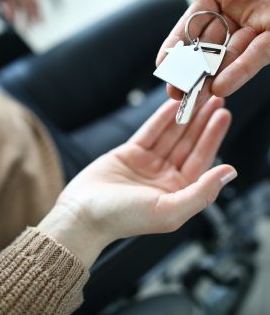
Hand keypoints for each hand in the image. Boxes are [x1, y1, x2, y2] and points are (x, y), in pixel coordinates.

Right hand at [38, 97, 236, 267]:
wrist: (83, 214)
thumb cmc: (124, 219)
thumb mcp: (169, 211)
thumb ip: (202, 193)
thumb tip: (230, 172)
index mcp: (179, 191)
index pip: (201, 159)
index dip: (213, 135)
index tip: (223, 114)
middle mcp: (166, 176)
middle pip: (188, 143)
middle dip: (202, 120)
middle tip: (214, 96)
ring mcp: (149, 163)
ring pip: (171, 134)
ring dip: (184, 115)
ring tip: (197, 95)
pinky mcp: (131, 153)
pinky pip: (150, 132)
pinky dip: (161, 118)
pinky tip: (172, 104)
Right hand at [157, 0, 269, 99]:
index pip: (193, 24)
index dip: (177, 45)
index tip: (163, 65)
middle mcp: (239, 10)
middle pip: (210, 46)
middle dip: (192, 71)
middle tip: (175, 92)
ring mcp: (260, 21)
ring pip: (231, 56)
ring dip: (212, 78)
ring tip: (192, 98)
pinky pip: (259, 54)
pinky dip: (241, 70)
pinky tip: (221, 87)